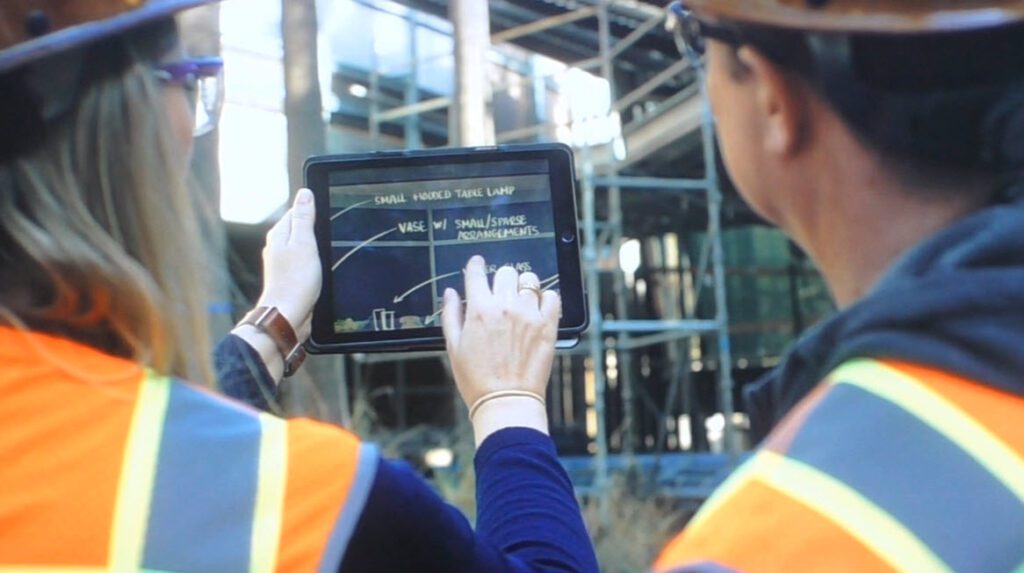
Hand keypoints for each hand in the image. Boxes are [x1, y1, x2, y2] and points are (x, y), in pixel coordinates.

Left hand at [255, 188, 320, 341]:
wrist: (288, 316)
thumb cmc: (295, 281)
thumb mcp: (304, 243)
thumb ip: (304, 217)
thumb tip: (305, 193)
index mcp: (279, 234)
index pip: (297, 210)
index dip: (315, 210)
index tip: (331, 215)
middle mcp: (278, 247)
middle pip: (301, 228)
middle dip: (317, 230)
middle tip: (333, 234)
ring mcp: (284, 263)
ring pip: (304, 247)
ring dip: (317, 248)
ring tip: (329, 253)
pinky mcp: (292, 277)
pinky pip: (306, 263)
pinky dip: (315, 263)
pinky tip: (324, 269)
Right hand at [442, 256, 560, 442]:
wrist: (506, 402)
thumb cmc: (477, 379)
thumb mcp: (454, 347)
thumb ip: (451, 315)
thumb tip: (451, 293)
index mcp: (479, 309)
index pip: (477, 273)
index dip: (475, 266)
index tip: (477, 265)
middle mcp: (505, 306)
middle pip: (506, 272)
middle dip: (500, 279)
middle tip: (500, 291)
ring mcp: (529, 314)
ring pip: (530, 280)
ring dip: (523, 285)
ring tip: (521, 299)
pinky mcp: (548, 325)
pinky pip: (552, 297)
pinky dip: (546, 298)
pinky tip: (539, 308)